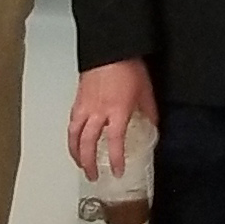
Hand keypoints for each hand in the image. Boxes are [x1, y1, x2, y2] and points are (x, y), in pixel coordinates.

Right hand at [67, 58, 158, 178]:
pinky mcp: (78, 99)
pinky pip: (71, 122)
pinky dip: (71, 135)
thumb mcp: (146, 91)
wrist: (111, 47)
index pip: (115, 143)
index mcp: (117, 111)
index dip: (116, 160)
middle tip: (93, 175)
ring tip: (79, 163)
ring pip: (74, 135)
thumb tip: (153, 125)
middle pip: (88, 144)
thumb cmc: (127, 65)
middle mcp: (98, 111)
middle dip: (89, 163)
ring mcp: (85, 105)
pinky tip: (74, 140)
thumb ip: (149, 112)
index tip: (117, 171)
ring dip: (76, 153)